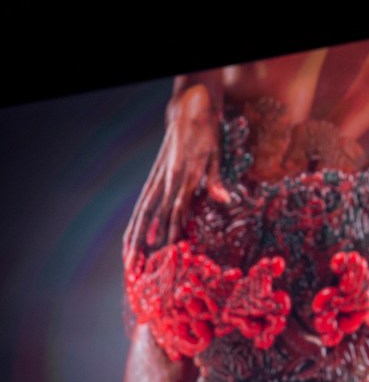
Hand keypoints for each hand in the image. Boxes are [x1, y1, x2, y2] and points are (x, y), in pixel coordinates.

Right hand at [123, 84, 228, 269]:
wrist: (188, 112)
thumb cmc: (207, 134)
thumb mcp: (217, 154)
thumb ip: (216, 180)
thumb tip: (225, 200)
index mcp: (183, 177)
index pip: (176, 212)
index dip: (171, 234)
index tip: (168, 256)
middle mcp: (166, 181)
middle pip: (153, 218)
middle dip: (145, 245)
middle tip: (139, 269)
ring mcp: (158, 181)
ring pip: (143, 214)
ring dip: (135, 238)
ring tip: (129, 262)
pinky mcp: (155, 180)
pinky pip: (143, 206)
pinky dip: (135, 224)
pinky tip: (131, 240)